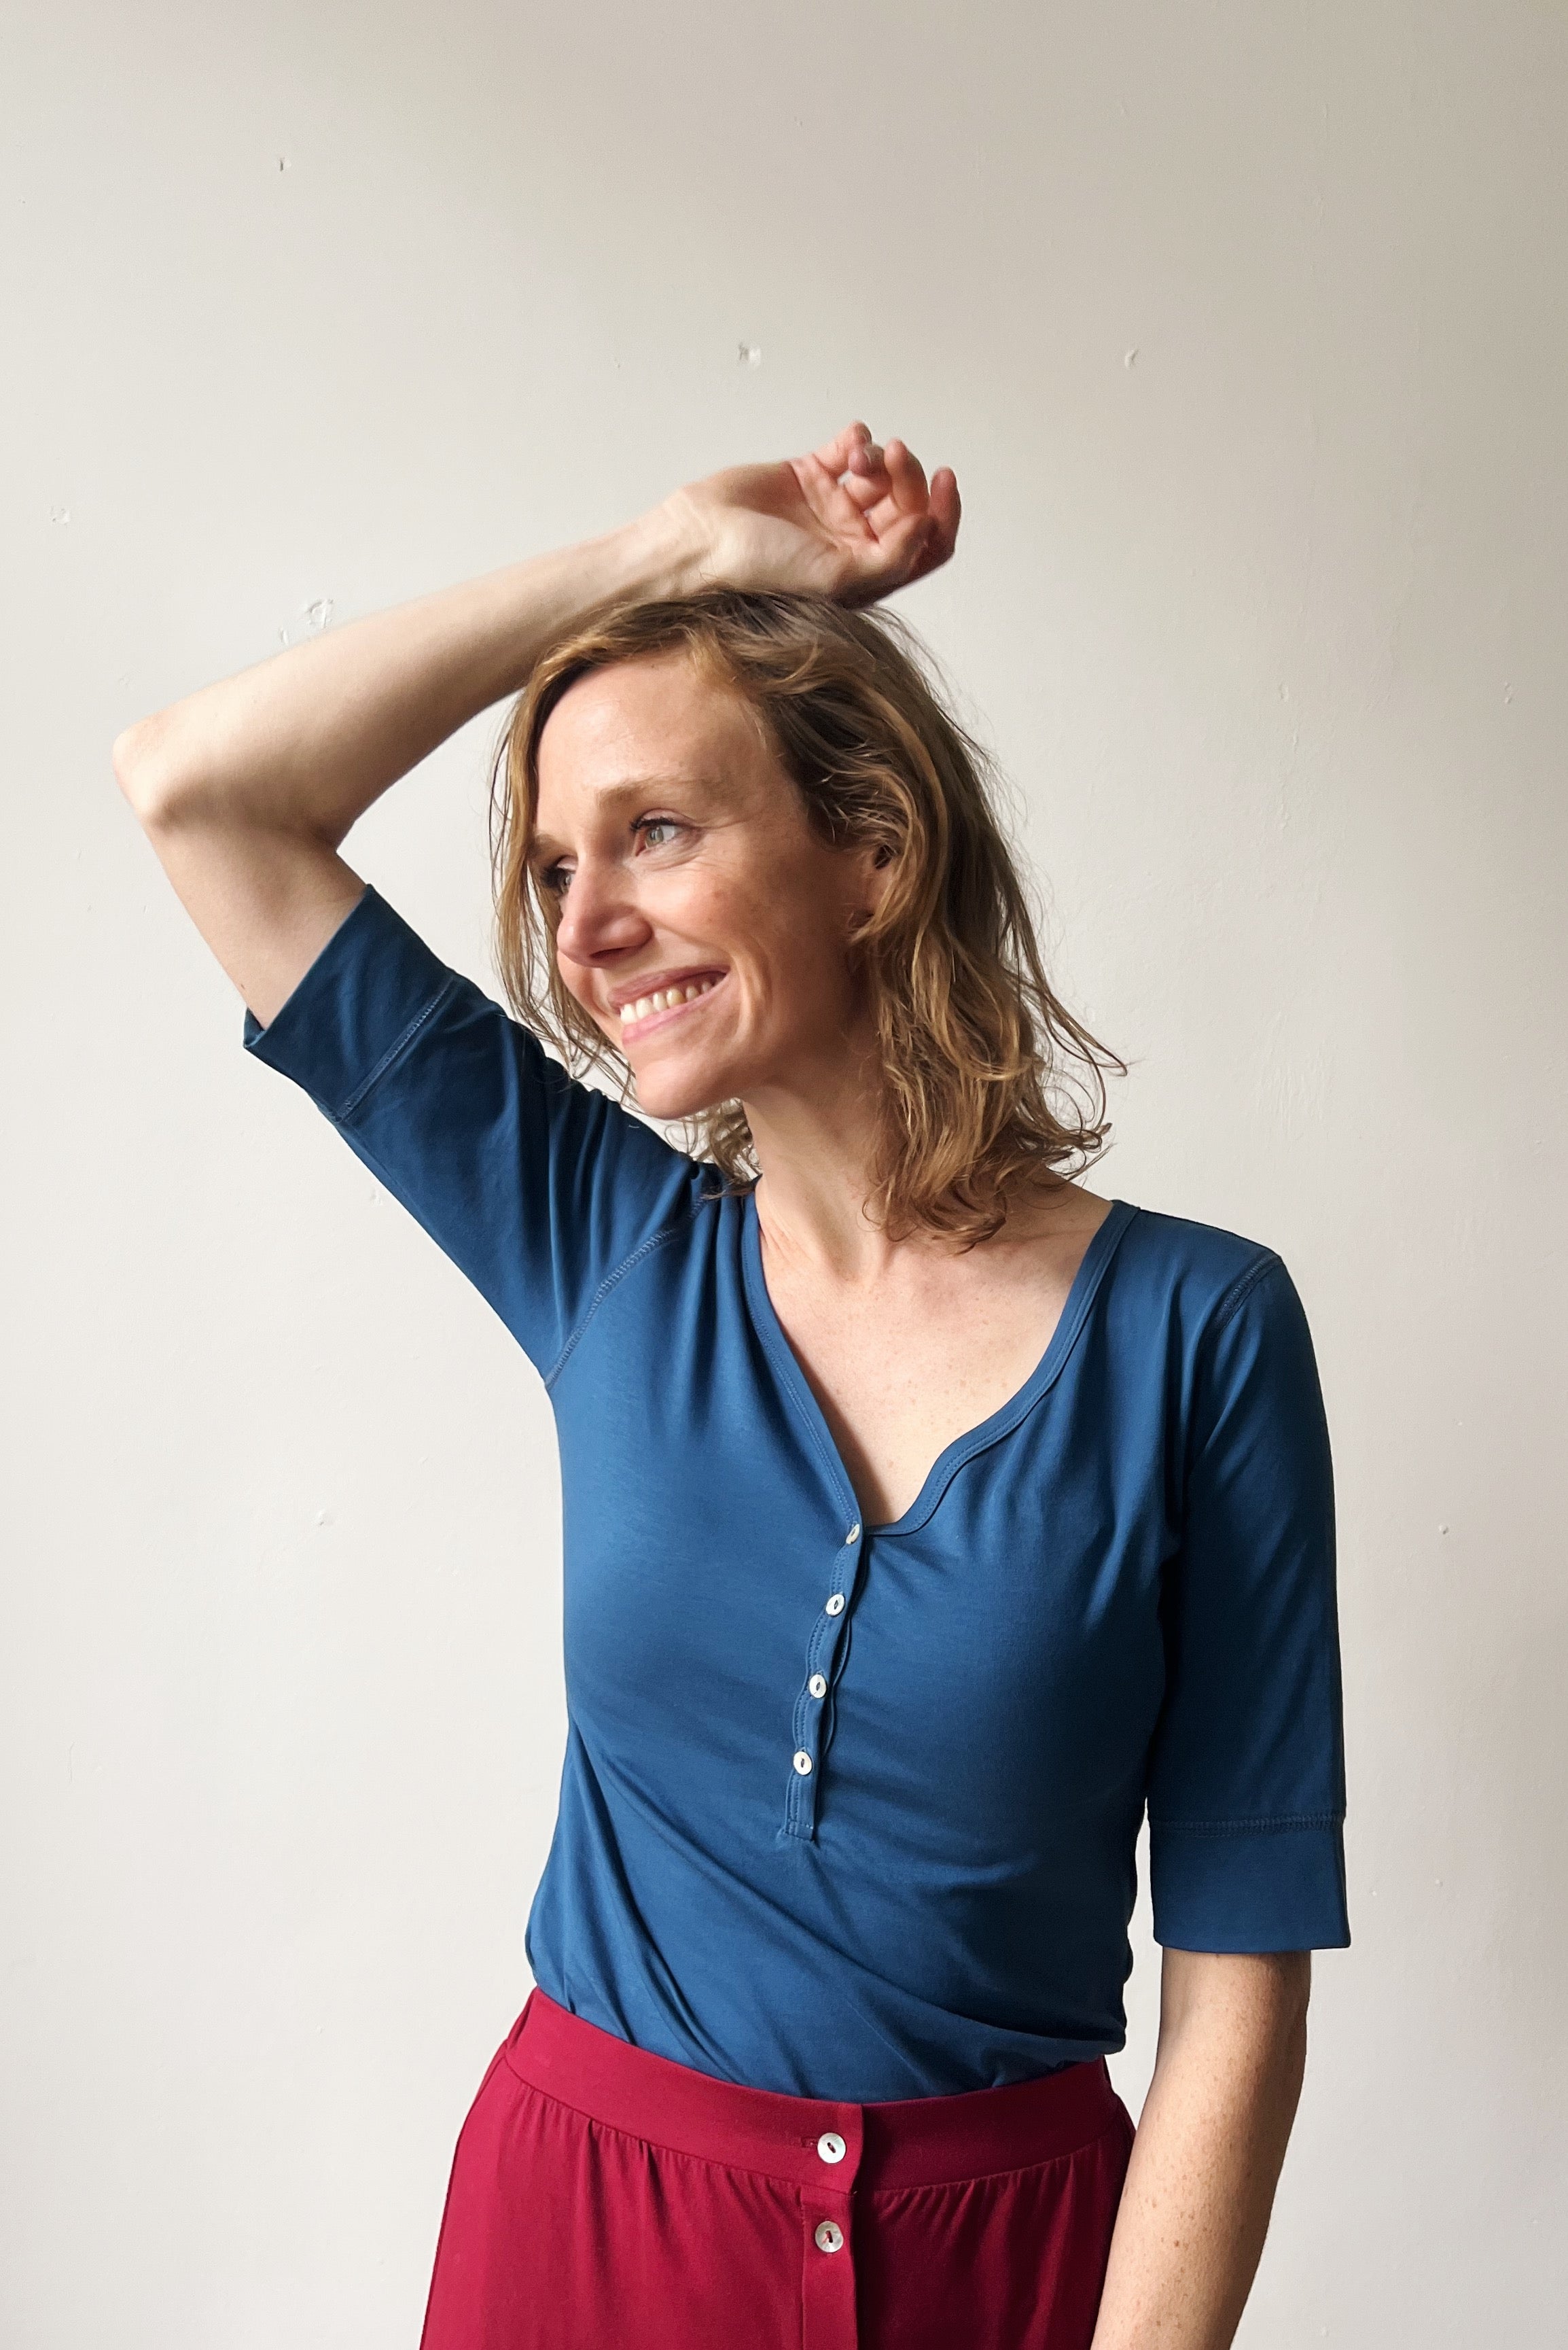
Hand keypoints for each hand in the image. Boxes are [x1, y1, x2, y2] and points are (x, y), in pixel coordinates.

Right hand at [659, 421, 960, 607]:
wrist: (701, 542)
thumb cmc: (758, 572)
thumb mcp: (836, 579)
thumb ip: (890, 558)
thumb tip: (927, 526)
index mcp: (866, 571)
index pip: (925, 544)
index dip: (943, 514)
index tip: (943, 483)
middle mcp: (853, 541)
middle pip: (908, 502)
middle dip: (909, 477)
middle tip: (893, 460)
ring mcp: (832, 507)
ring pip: (883, 472)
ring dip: (882, 457)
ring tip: (860, 458)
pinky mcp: (810, 475)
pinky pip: (849, 448)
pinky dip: (858, 439)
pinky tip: (848, 443)